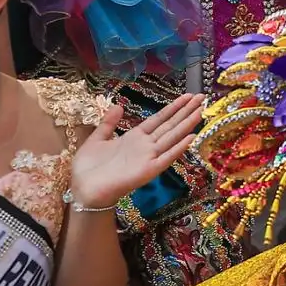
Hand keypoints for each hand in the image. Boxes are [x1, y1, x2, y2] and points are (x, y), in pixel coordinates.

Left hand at [68, 93, 202, 211]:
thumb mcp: (96, 140)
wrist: (83, 190)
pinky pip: (167, 157)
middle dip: (186, 111)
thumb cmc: (88, 168)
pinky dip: (179, 148)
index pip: (159, 118)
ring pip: (172, 137)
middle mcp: (146, 145)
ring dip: (187, 124)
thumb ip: (108, 123)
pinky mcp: (149, 170)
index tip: (188, 96)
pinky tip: (191, 138)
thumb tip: (119, 105)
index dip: (174, 107)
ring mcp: (149, 157)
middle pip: (170, 125)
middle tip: (202, 97)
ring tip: (202, 111)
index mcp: (135, 137)